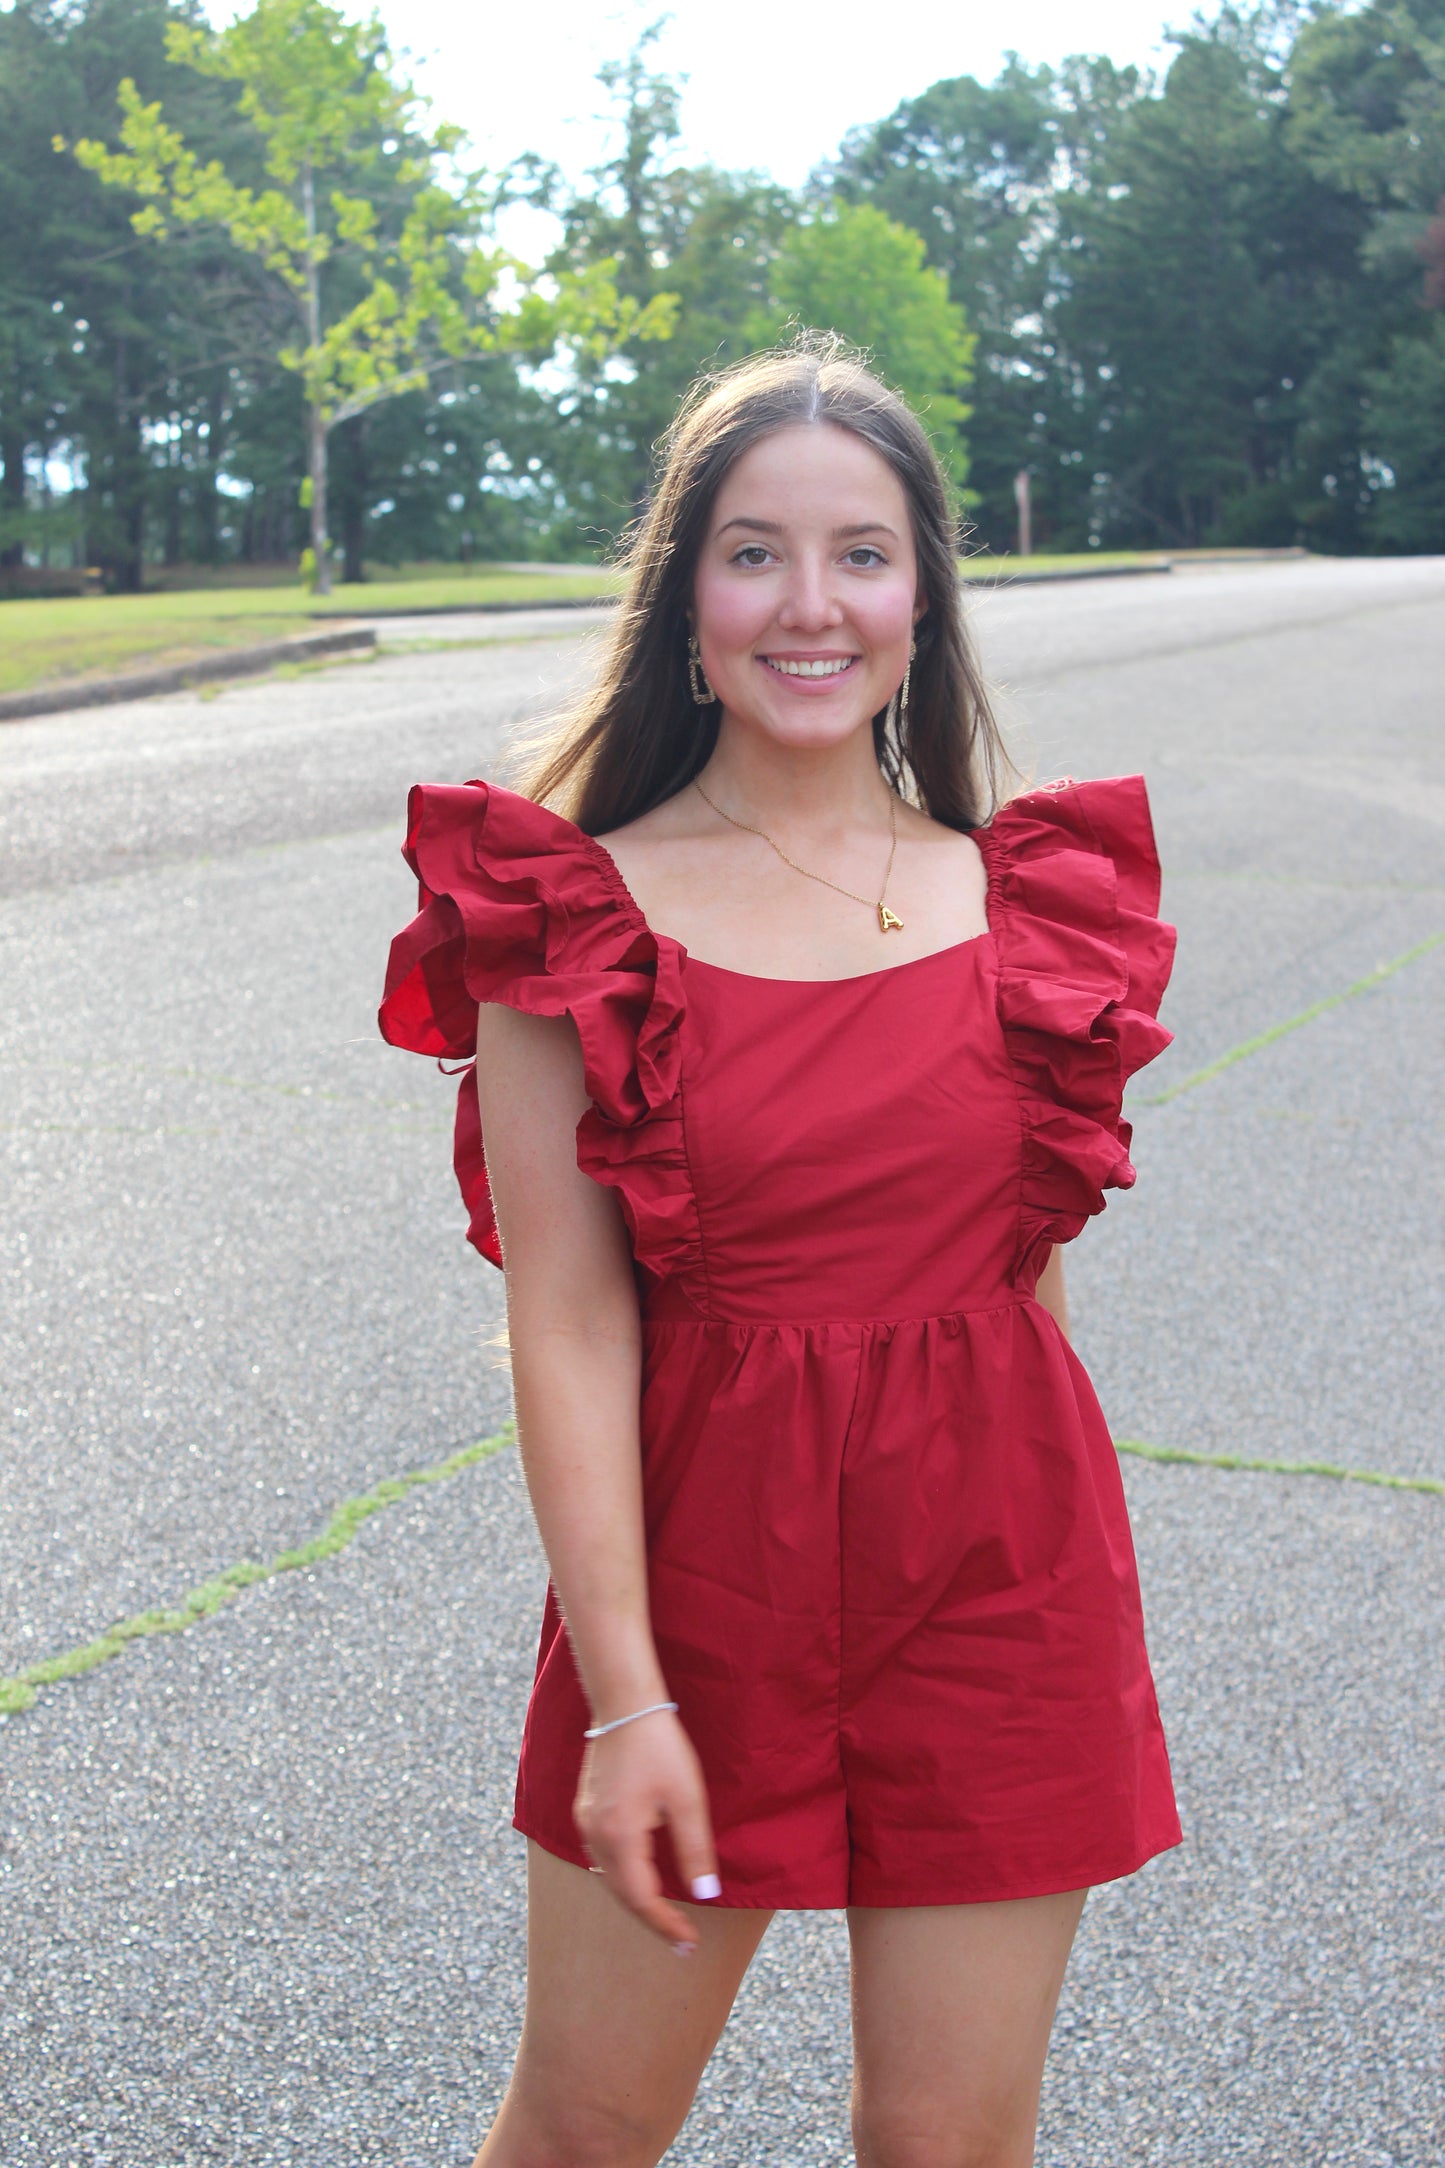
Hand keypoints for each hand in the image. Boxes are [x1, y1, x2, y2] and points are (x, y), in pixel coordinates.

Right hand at [573, 1709, 720, 1950]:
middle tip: (682, 1939)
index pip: (642, 1899)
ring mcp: (586, 1823)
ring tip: (666, 1915)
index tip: (690, 1944)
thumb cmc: (661, 1747)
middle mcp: (596, 1836)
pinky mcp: (586, 1811)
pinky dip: (624, 1877)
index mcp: (620, 1836)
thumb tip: (705, 1895)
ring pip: (610, 1878)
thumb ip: (695, 1850)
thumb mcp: (687, 1799)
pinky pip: (603, 1858)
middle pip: (622, 1894)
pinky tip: (644, 1877)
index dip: (666, 1925)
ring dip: (637, 1899)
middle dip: (652, 1919)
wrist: (625, 1705)